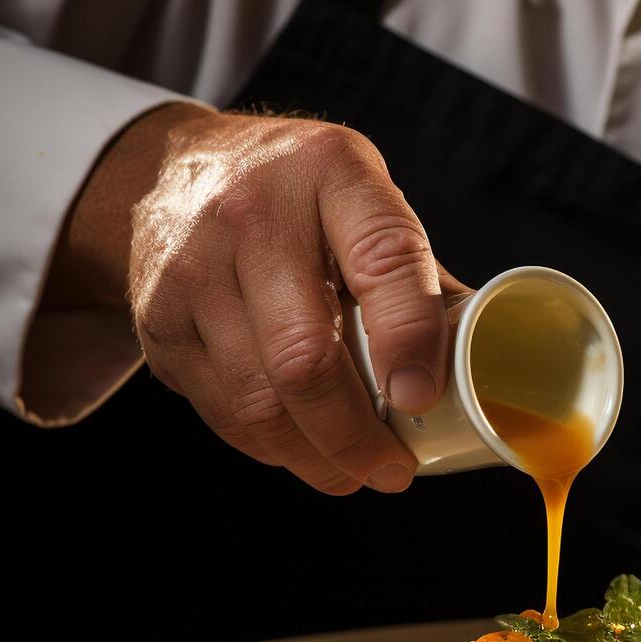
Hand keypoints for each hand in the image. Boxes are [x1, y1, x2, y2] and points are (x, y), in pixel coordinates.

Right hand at [55, 104, 468, 493]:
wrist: (169, 170)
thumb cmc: (297, 195)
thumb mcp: (364, 197)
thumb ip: (416, 277)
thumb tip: (481, 365)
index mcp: (333, 173)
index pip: (384, 259)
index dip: (409, 338)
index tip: (422, 398)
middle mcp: (254, 216)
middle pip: (305, 357)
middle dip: (356, 435)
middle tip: (393, 469)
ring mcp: (193, 271)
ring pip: (259, 400)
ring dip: (316, 456)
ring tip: (354, 472)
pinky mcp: (159, 322)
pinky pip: (222, 411)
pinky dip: (271, 446)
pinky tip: (301, 447)